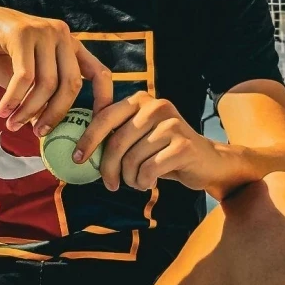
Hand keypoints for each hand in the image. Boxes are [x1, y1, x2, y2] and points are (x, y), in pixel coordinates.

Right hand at [0, 0, 112, 135]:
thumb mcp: (27, 76)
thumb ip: (41, 96)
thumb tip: (50, 129)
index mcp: (70, 46)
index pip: (100, 73)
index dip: (104, 100)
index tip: (95, 128)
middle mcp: (62, 35)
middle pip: (71, 84)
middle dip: (55, 114)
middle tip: (38, 133)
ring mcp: (43, 31)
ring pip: (46, 83)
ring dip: (28, 110)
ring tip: (12, 124)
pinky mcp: (22, 33)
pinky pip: (24, 77)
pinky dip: (13, 99)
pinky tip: (2, 111)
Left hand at [74, 91, 232, 193]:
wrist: (207, 161)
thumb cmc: (164, 151)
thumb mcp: (139, 136)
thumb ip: (116, 133)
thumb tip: (79, 149)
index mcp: (140, 100)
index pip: (105, 117)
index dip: (88, 139)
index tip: (77, 159)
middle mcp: (156, 107)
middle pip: (117, 142)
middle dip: (108, 168)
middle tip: (109, 184)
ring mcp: (172, 125)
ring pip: (132, 159)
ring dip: (130, 178)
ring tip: (137, 181)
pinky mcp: (183, 145)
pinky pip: (149, 169)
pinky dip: (144, 182)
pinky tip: (149, 182)